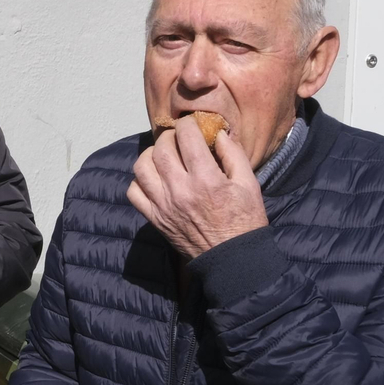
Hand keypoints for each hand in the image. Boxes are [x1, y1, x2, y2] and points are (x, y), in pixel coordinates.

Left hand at [126, 117, 268, 259]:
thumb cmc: (245, 221)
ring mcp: (163, 205)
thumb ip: (233, 154)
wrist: (232, 260)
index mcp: (206, 179)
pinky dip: (140, 181)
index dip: (189, 124)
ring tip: (164, 155)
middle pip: (161, 148)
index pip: (187, 137)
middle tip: (179, 139)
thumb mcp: (249, 184)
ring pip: (141, 167)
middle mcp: (180, 190)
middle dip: (170, 136)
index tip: (193, 125)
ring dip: (151, 155)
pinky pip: (134, 192)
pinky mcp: (155, 219)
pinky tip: (154, 179)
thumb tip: (218, 133)